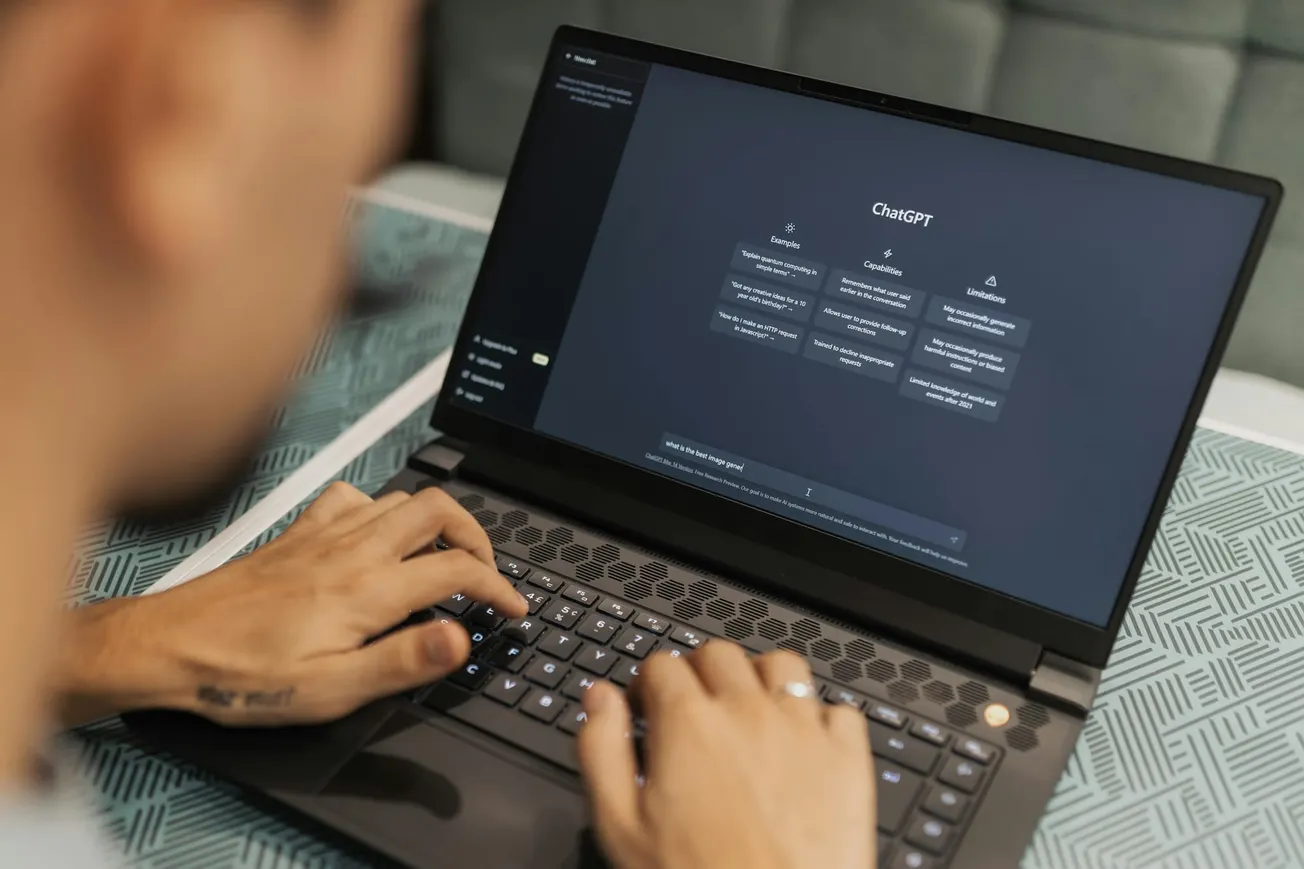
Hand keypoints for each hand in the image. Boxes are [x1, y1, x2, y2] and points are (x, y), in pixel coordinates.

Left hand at [58, 482, 525, 725]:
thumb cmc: (242, 675)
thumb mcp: (330, 690)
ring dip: (437, 521)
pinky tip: (377, 534)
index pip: (458, 570)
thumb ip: (402, 661)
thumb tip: (460, 638)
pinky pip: (354, 497)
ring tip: (445, 556)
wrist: (168, 645)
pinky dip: (382, 508)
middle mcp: (352, 550)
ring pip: (402, 498)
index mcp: (368, 590)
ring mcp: (325, 534)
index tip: (513, 609)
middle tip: (486, 573)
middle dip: (477, 537)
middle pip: (439, 510)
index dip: (499, 588)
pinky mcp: (299, 532)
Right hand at [578, 641, 875, 868]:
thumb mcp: (621, 827)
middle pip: (718, 654)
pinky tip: (804, 745)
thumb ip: (602, 751)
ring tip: (750, 713)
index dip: (647, 684)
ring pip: (781, 665)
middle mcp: (747, 712)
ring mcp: (803, 729)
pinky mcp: (848, 758)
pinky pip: (839, 709)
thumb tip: (598, 699)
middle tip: (693, 710)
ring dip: (760, 679)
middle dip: (698, 673)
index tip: (647, 708)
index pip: (661, 665)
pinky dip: (820, 718)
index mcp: (688, 723)